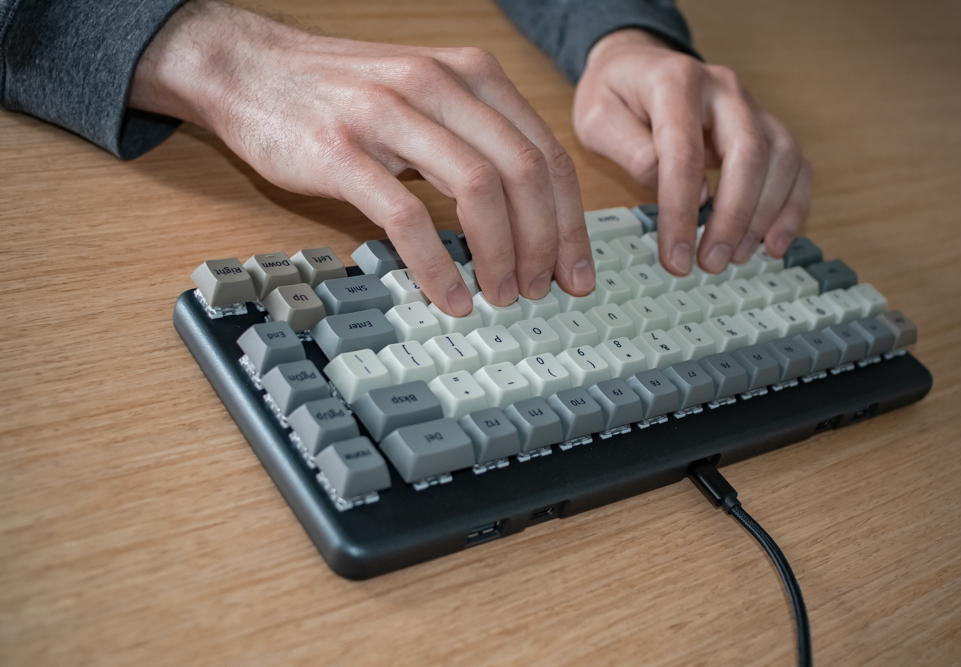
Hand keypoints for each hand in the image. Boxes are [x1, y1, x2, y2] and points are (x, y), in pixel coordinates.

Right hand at [129, 0, 594, 315]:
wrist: (252, 69)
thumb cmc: (344, 94)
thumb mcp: (427, 98)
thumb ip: (478, 139)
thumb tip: (530, 215)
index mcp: (470, 75)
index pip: (546, 153)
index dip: (570, 220)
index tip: (576, 267)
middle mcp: (438, 86)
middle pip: (524, 173)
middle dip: (545, 244)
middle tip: (543, 289)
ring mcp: (388, 116)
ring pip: (478, 190)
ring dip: (500, 255)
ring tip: (502, 296)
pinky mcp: (341, 152)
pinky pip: (407, 217)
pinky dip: (438, 265)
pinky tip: (450, 295)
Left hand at [574, 29, 810, 274]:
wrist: (638, 63)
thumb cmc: (617, 94)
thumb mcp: (597, 118)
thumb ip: (631, 152)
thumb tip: (668, 189)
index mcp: (675, 83)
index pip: (684, 154)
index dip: (681, 212)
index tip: (676, 257)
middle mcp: (723, 88)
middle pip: (747, 155)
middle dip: (733, 218)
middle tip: (712, 263)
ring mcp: (751, 105)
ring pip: (781, 160)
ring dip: (763, 217)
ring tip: (736, 257)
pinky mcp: (766, 125)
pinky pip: (796, 164)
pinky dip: (792, 207)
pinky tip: (773, 243)